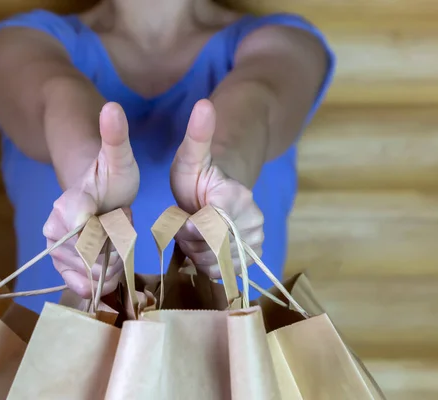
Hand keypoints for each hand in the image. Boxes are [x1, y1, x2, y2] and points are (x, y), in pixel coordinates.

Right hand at [43, 102, 138, 297]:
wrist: (97, 194)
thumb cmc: (110, 174)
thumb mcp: (118, 156)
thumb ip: (114, 137)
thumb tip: (113, 107)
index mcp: (71, 200)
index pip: (80, 220)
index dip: (97, 227)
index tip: (113, 220)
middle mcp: (56, 225)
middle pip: (89, 253)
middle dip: (113, 249)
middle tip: (122, 233)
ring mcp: (57, 247)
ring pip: (88, 271)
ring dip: (109, 267)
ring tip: (119, 249)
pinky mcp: (63, 264)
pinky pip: (76, 282)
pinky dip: (92, 284)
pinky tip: (105, 280)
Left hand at [170, 99, 263, 277]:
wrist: (217, 191)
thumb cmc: (198, 173)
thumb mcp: (191, 155)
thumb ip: (198, 136)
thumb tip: (204, 104)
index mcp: (238, 195)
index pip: (211, 226)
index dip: (190, 226)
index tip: (183, 216)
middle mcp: (254, 221)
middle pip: (210, 248)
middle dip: (191, 238)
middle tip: (186, 221)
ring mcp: (254, 242)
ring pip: (214, 263)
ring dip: (196, 251)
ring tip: (194, 231)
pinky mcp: (250, 258)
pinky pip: (221, 272)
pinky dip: (205, 262)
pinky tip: (202, 245)